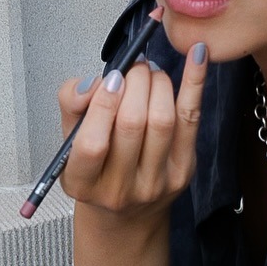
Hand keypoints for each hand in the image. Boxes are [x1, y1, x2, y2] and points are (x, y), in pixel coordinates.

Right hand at [56, 15, 206, 221]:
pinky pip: (191, 119)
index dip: (103, 105)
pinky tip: (197, 56)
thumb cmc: (97, 166)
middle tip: (133, 67)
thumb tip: (96, 82)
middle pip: (132, 125)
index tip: (111, 78)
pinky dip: (194, 83)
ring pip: (162, 120)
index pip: (91, 144)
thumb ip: (72, 104)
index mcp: (82, 182)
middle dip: (134, 83)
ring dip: (157, 83)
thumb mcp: (69, 138)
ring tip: (149, 72)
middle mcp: (118, 189)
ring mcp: (155, 183)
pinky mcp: (183, 171)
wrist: (127, 210)